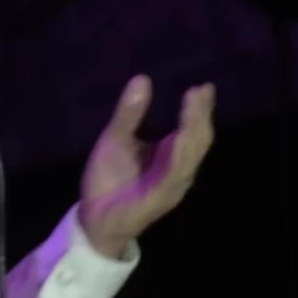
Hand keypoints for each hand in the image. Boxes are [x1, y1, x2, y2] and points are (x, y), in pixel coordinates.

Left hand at [78, 75, 214, 257]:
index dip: (200, 110)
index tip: (204, 87)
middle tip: (201, 90)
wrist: (92, 218)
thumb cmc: (108, 178)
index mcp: (172, 157)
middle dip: (200, 116)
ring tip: (194, 105)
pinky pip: (170, 178)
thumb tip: (143, 78)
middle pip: (198, 142)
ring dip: (193, 131)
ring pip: (189, 158)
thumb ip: (130, 113)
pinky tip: (177, 139)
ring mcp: (170, 188)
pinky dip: (177, 159)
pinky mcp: (156, 200)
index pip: (194, 131)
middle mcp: (178, 172)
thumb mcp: (116, 138)